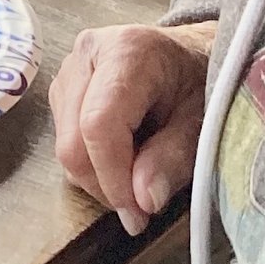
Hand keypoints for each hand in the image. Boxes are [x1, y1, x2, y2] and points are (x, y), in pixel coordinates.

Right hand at [49, 21, 213, 231]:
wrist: (192, 57)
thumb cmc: (200, 85)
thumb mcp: (203, 123)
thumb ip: (174, 159)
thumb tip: (143, 200)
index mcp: (128, 51)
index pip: (98, 124)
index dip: (113, 176)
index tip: (139, 212)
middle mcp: (88, 53)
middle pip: (73, 141)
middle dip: (105, 185)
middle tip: (143, 207)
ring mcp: (69, 69)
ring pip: (65, 148)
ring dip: (99, 177)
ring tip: (140, 171)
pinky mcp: (61, 89)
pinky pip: (65, 143)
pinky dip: (92, 165)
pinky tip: (124, 155)